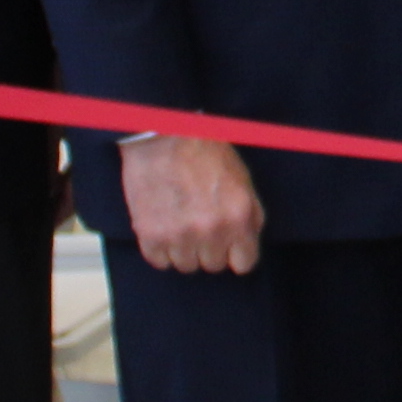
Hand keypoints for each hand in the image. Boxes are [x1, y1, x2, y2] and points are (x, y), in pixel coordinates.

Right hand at [120, 135, 265, 275]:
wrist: (163, 135)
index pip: (244, 264)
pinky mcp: (151, 236)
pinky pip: (160, 261)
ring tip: (179, 220)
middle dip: (209, 248)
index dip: (236, 253)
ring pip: (186, 266)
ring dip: (184, 248)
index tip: (228, 245)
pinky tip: (163, 225)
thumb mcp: (242, 179)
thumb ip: (250, 215)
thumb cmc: (205, 152)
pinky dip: (160, 248)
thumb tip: (247, 244)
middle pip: (214, 265)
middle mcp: (212, 230)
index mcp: (239, 215)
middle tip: (199, 222)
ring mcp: (180, 236)